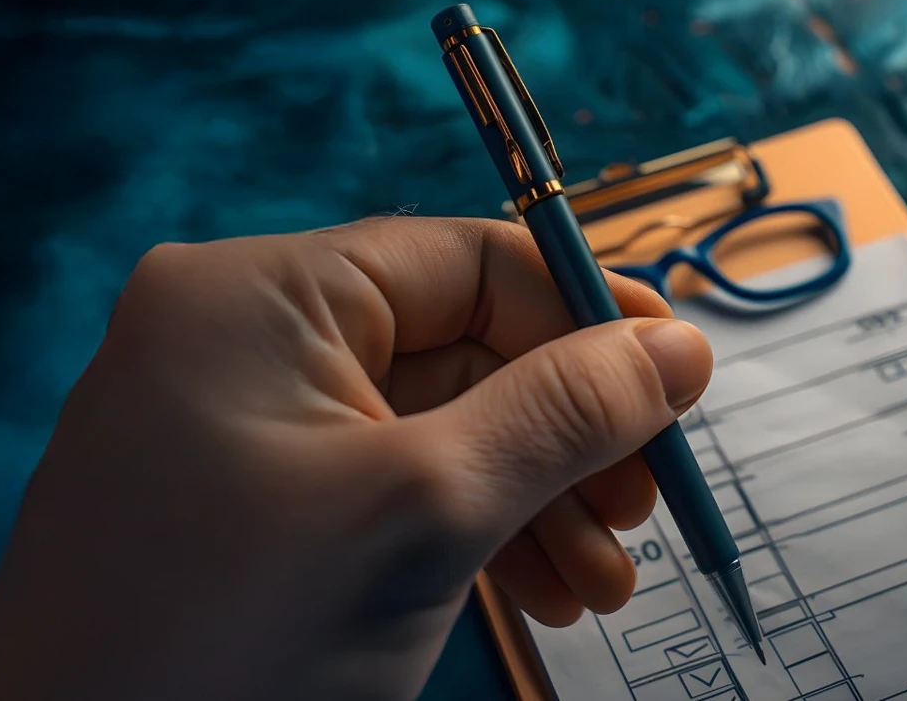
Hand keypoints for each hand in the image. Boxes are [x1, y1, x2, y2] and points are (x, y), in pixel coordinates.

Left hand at [0, 217, 712, 700]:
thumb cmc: (227, 647)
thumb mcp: (428, 512)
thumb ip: (564, 414)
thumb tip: (678, 348)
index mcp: (259, 297)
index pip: (466, 260)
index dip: (585, 314)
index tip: (679, 376)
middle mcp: (245, 344)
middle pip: (463, 350)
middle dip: (568, 435)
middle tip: (644, 503)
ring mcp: (244, 433)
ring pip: (439, 432)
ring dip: (538, 497)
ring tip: (604, 582)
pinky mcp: (253, 514)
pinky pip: (393, 491)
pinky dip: (475, 535)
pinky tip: (545, 593)